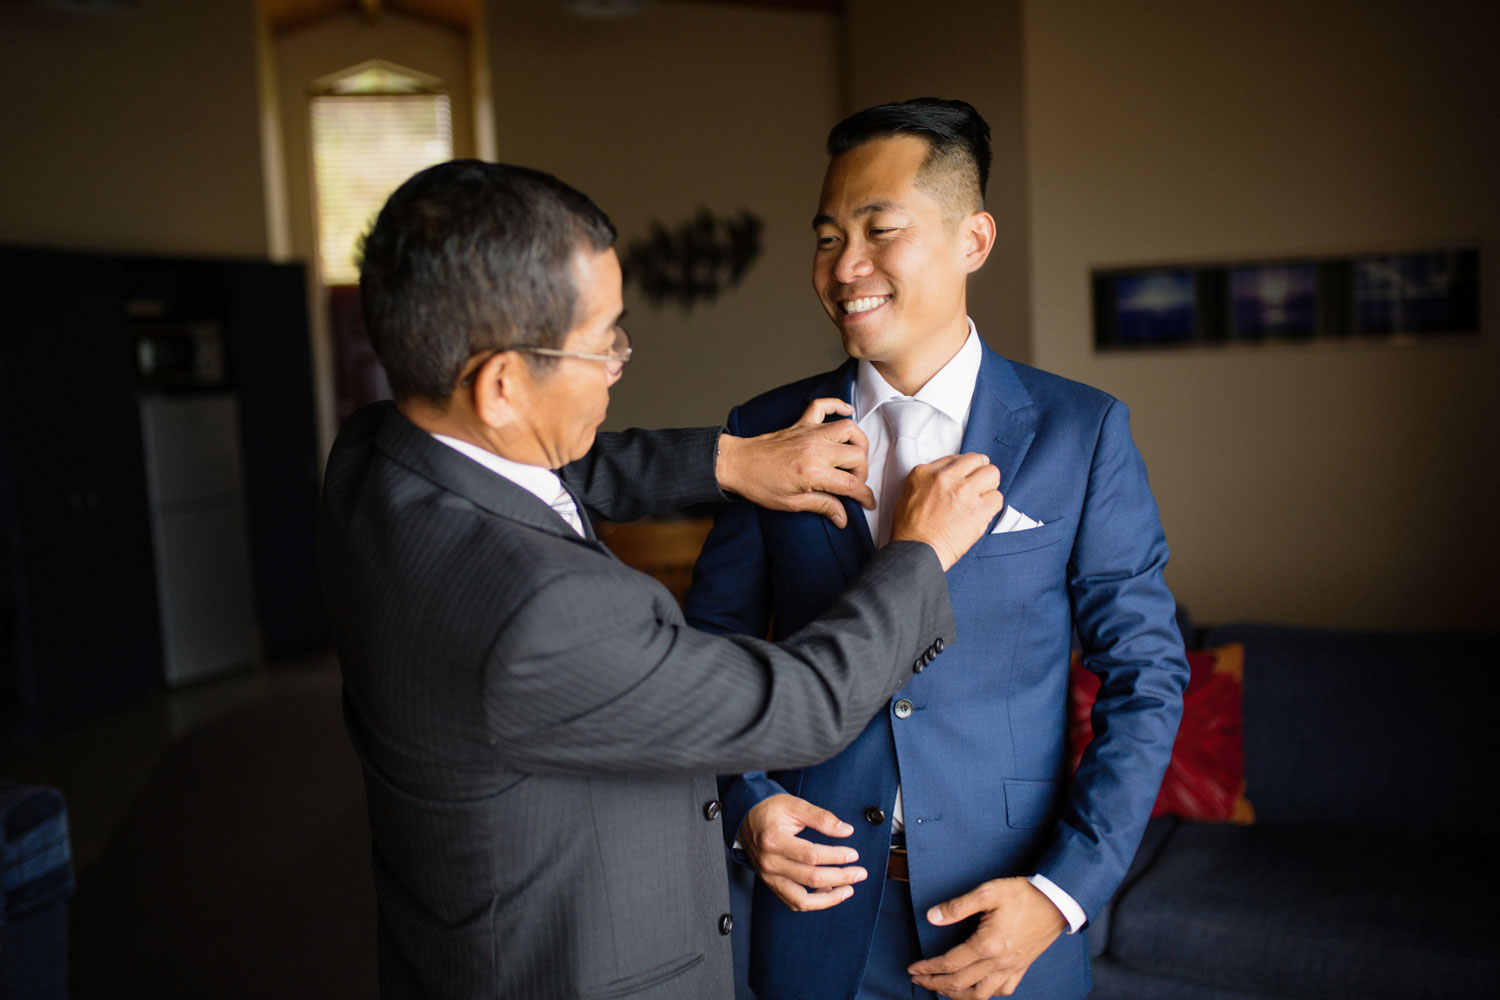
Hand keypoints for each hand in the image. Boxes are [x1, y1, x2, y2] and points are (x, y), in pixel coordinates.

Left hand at [715, 399, 874, 527]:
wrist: (736, 464)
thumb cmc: (759, 485)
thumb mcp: (791, 504)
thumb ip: (821, 506)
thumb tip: (843, 517)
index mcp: (813, 472)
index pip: (851, 484)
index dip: (865, 496)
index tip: (868, 503)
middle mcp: (815, 449)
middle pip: (857, 456)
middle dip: (862, 473)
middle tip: (854, 484)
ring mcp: (809, 433)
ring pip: (849, 428)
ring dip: (858, 443)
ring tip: (853, 457)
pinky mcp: (801, 424)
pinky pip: (823, 405)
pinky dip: (837, 405)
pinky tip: (847, 411)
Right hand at [739, 794, 867, 911]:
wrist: (745, 819)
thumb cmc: (770, 811)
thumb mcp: (795, 805)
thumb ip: (821, 817)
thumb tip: (846, 830)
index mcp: (774, 840)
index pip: (811, 856)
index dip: (835, 857)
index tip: (853, 854)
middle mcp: (770, 863)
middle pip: (810, 878)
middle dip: (840, 877)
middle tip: (860, 873)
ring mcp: (769, 877)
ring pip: (802, 900)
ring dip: (829, 899)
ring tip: (848, 890)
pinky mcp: (772, 884)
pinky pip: (794, 902)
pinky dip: (814, 902)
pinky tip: (829, 892)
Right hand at [889, 453, 1004, 569]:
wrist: (916, 552)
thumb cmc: (910, 530)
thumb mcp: (908, 494)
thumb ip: (929, 480)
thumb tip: (951, 477)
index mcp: (926, 473)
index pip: (956, 459)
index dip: (964, 469)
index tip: (965, 477)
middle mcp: (946, 478)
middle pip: (978, 460)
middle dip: (979, 472)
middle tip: (977, 485)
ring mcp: (964, 492)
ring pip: (992, 474)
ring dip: (988, 487)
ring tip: (980, 499)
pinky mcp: (978, 509)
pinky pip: (997, 498)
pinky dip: (992, 505)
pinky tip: (982, 512)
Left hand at [907, 877, 1066, 997]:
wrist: (1057, 901)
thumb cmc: (1023, 895)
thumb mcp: (988, 892)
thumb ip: (958, 906)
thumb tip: (932, 917)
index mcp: (987, 945)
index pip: (949, 964)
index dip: (928, 968)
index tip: (913, 968)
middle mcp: (998, 962)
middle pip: (960, 984)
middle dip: (935, 984)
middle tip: (919, 979)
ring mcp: (1011, 968)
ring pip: (980, 995)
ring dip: (957, 996)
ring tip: (942, 989)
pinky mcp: (1022, 968)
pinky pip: (1002, 991)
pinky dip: (985, 995)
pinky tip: (977, 989)